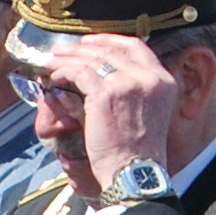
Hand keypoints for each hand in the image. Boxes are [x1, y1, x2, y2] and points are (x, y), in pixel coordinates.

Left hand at [55, 34, 181, 173]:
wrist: (134, 173)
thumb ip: (136, 91)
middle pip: (112, 50)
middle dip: (84, 48)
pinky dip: (64, 72)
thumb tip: (107, 76)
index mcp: (163, 80)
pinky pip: (79, 73)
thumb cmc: (137, 153)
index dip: (111, 40)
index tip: (92, 42)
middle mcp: (149, 77)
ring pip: (93, 59)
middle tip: (65, 50)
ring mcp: (128, 83)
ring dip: (69, 59)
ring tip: (52, 62)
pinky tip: (54, 77)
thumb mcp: (148, 113)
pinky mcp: (105, 93)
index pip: (137, 47)